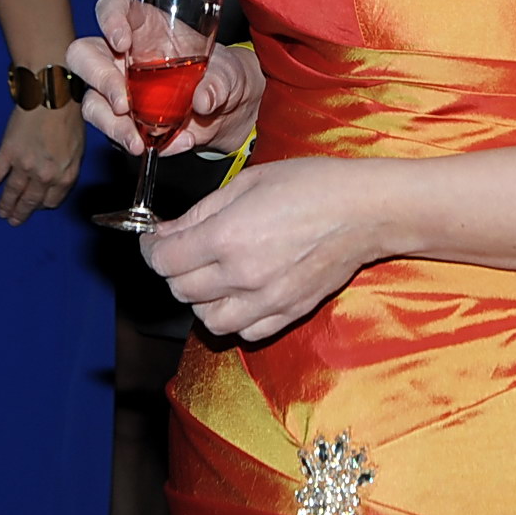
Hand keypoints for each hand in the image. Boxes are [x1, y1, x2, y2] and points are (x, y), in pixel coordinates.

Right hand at [0, 103, 84, 224]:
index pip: (52, 201)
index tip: (37, 207)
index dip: (43, 206)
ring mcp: (24, 165)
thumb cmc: (69, 116)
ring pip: (12, 193)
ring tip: (2, 214)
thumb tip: (58, 179)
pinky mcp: (7, 154)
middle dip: (22, 213)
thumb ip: (68, 168)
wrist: (52, 95)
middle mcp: (45, 175)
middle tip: (14, 221)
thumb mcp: (78, 147)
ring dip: (6, 206)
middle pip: (31, 201)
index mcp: (65, 175)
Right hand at [68, 0, 263, 157]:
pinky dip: (137, 143)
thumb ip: (218, 83)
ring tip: (137, 141)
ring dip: (110, 124)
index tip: (122, 42)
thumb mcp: (229, 73)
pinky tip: (170, 145)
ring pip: (91, 102)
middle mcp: (123, 56)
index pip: (112, 9)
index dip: (109, 20)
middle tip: (123, 104)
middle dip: (99, 79)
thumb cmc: (223, 74)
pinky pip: (116, 133)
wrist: (230, 111)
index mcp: (144, 26)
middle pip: (84, 55)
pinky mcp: (125, 122)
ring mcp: (119, 90)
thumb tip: (203, 100)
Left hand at [141, 157, 386, 341]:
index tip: (156, 240)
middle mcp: (242, 274)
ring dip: (202, 300)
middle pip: (181, 290)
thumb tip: (167, 232)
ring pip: (208, 320)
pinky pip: (245, 332)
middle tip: (185, 252)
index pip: (164, 261)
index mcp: (228, 236)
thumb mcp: (246, 182)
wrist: (363, 210)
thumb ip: (201, 212)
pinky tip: (241, 294)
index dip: (152, 249)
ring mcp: (266, 299)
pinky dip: (234, 318)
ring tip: (213, 277)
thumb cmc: (309, 185)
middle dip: (175, 270)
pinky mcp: (288, 313)